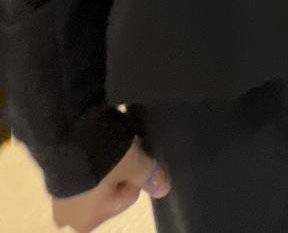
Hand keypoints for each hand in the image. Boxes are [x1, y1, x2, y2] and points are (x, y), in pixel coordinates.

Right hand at [52, 141, 170, 231]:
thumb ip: (149, 176)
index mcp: (90, 222)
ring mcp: (57, 201)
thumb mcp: (133, 165)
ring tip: (104, 145)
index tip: (130, 157)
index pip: (128, 197)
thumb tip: (164, 189)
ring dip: (101, 166)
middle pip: (109, 192)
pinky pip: (78, 173)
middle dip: (116, 171)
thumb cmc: (102, 161)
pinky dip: (86, 161)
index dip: (133, 174)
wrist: (63, 138)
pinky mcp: (50, 181)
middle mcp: (71, 219)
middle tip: (118, 150)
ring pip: (93, 183)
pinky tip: (89, 145)